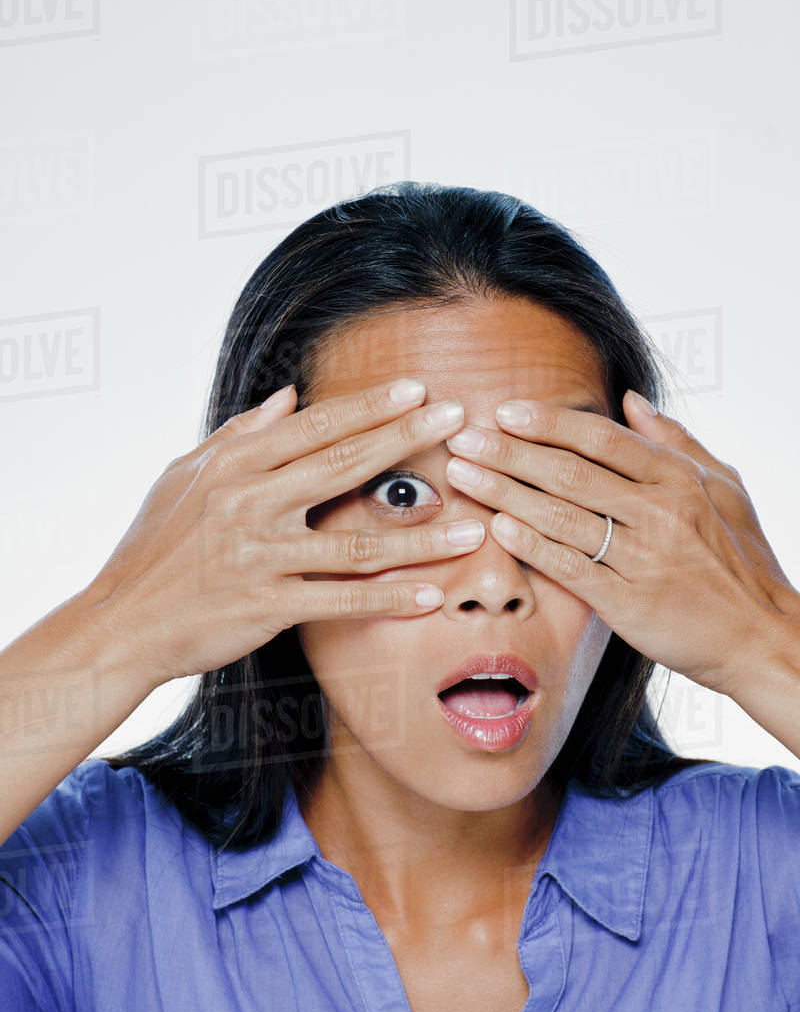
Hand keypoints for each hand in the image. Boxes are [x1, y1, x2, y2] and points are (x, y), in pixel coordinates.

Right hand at [84, 380, 482, 685]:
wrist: (120, 622)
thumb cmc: (153, 547)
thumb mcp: (184, 475)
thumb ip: (241, 434)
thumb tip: (289, 395)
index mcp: (234, 465)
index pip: (315, 426)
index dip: (370, 407)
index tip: (417, 390)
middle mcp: (249, 503)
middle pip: (343, 465)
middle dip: (406, 439)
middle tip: (459, 421)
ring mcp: (259, 556)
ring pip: (355, 544)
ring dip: (420, 537)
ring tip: (474, 527)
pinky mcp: (265, 606)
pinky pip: (340, 603)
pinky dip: (389, 601)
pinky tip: (430, 597)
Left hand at [444, 389, 799, 696]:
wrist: (762, 636)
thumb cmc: (741, 560)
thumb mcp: (724, 488)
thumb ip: (675, 441)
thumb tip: (630, 399)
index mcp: (679, 479)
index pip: (602, 439)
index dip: (549, 423)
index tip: (504, 411)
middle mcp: (661, 513)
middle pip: (570, 473)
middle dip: (509, 453)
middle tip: (463, 439)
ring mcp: (644, 559)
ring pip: (561, 517)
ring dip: (505, 493)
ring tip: (463, 476)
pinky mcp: (629, 604)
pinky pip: (570, 568)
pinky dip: (532, 545)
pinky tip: (498, 526)